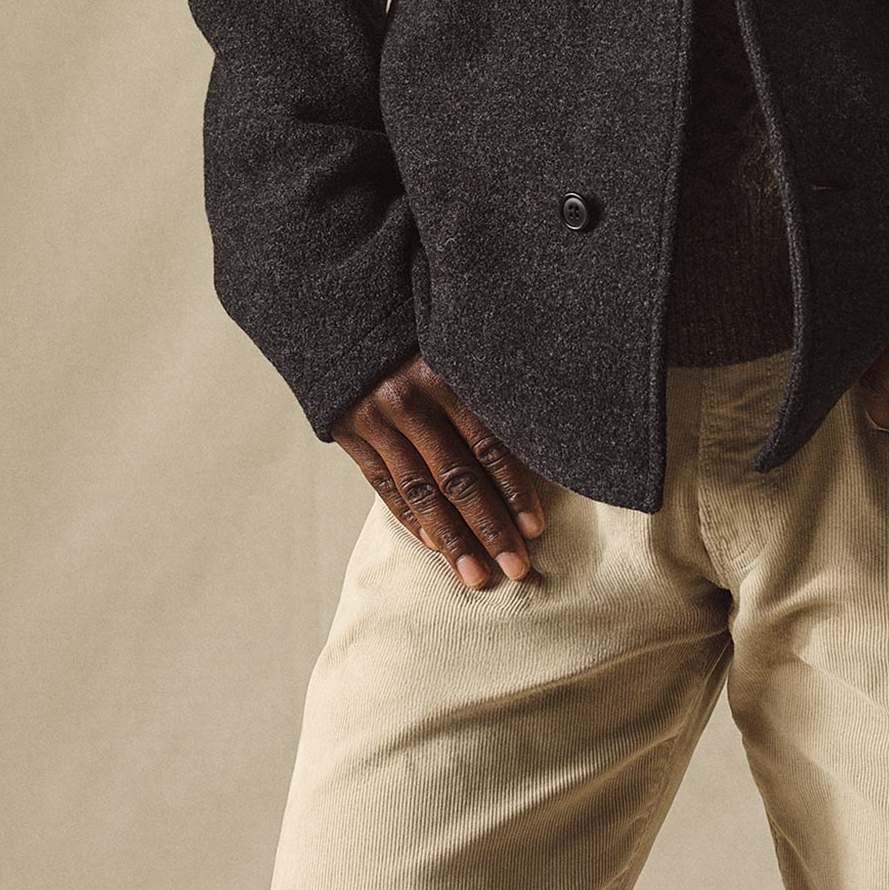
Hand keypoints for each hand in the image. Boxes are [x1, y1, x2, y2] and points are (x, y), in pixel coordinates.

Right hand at [331, 350, 546, 589]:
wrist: (348, 314)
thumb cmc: (421, 334)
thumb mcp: (456, 346)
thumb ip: (487, 389)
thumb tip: (539, 441)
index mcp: (446, 373)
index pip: (488, 444)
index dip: (514, 489)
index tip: (536, 529)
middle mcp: (410, 399)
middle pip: (456, 476)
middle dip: (489, 527)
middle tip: (516, 568)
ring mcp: (376, 418)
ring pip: (420, 492)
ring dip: (451, 539)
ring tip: (476, 575)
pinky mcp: (350, 432)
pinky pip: (385, 487)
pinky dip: (411, 519)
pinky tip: (436, 546)